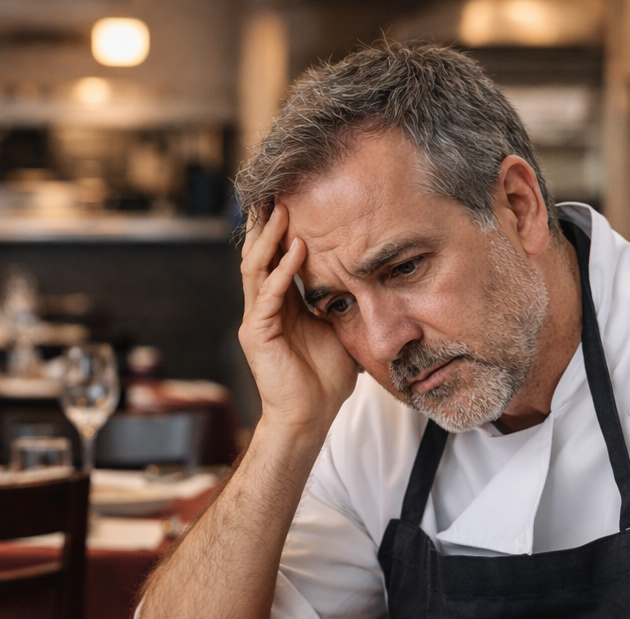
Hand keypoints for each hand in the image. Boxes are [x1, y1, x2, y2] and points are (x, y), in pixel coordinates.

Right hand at [239, 204, 358, 433]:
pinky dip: (282, 271)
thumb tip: (373, 278)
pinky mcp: (256, 334)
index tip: (297, 197)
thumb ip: (343, 302)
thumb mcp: (340, 329)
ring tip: (283, 210)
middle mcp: (264, 307)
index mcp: (282, 304)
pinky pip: (267, 295)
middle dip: (268, 223)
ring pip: (256, 267)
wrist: (310, 418)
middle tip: (280, 189)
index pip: (278, 257)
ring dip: (271, 239)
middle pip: (260, 254)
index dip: (283, 229)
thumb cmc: (325, 380)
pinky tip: (297, 251)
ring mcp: (256, 320)